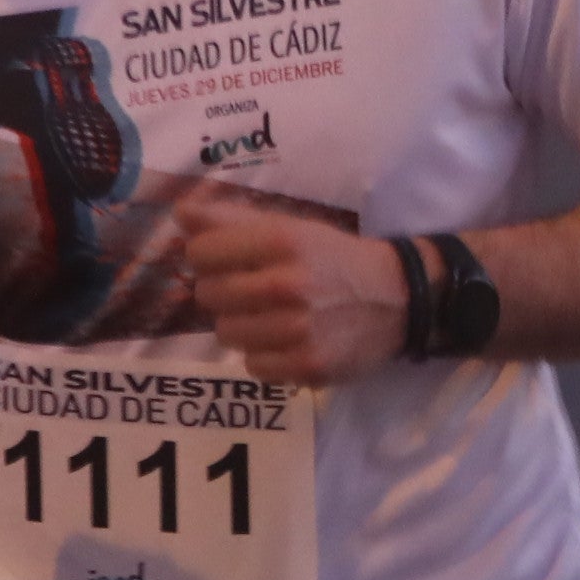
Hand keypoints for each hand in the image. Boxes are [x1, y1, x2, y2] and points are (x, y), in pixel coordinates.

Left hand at [181, 188, 410, 383]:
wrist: (398, 300)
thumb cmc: (335, 258)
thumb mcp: (291, 228)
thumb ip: (232, 219)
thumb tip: (180, 213)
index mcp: (283, 241)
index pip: (201, 252)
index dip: (209, 256)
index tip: (229, 260)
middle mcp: (287, 285)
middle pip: (208, 295)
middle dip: (225, 291)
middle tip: (254, 290)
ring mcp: (297, 330)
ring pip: (226, 333)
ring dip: (243, 325)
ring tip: (272, 317)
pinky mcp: (307, 366)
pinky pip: (253, 365)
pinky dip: (265, 355)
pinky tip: (288, 341)